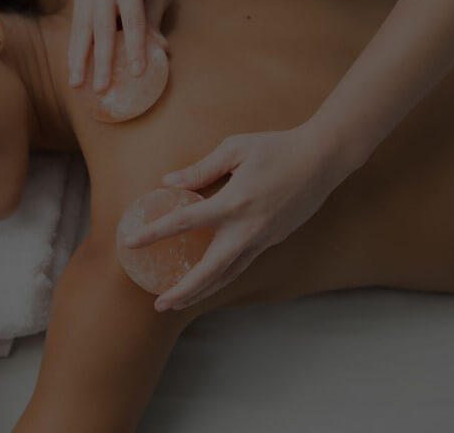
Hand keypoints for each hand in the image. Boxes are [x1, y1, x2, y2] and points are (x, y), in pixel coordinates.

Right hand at [68, 0, 171, 92]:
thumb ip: (155, 19)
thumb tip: (160, 52)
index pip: (133, 19)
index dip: (136, 47)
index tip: (137, 72)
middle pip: (102, 29)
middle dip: (101, 61)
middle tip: (101, 88)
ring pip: (82, 29)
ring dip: (78, 59)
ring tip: (76, 85)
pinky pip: (76, 26)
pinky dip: (74, 48)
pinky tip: (73, 68)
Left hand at [122, 123, 351, 311]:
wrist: (322, 160)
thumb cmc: (277, 148)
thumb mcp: (234, 149)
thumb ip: (200, 169)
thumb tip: (169, 182)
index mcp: (233, 202)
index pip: (184, 222)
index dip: (154, 233)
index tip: (131, 242)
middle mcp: (247, 228)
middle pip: (210, 270)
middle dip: (184, 291)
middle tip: (159, 305)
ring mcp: (262, 238)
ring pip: (228, 275)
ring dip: (202, 292)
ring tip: (178, 303)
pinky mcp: (273, 240)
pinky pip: (242, 264)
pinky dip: (222, 277)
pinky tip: (208, 281)